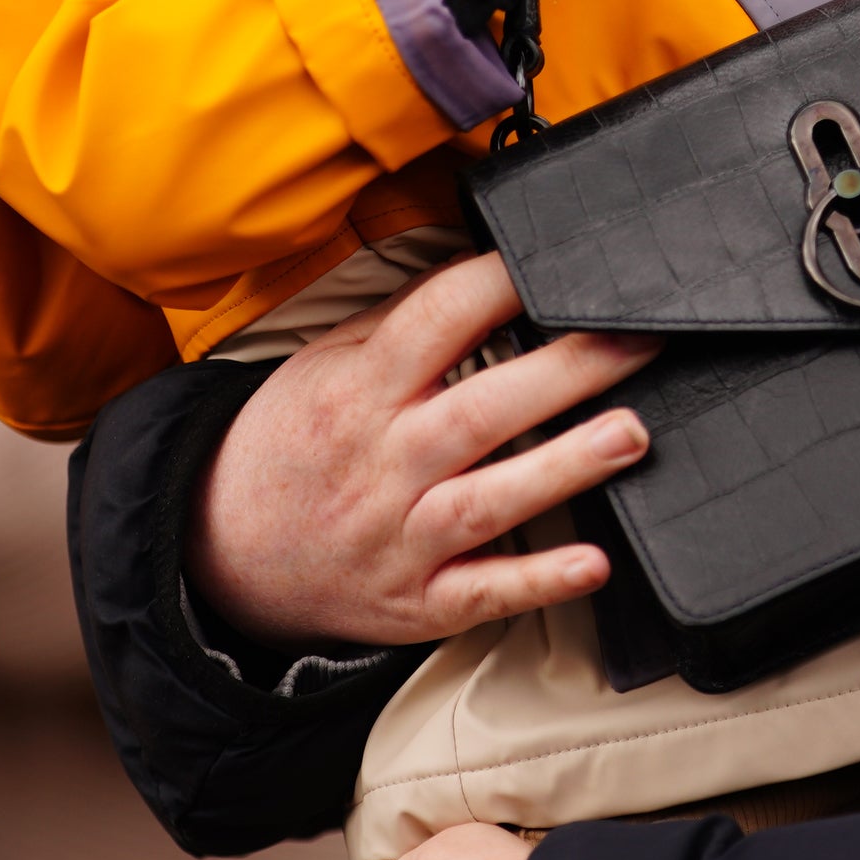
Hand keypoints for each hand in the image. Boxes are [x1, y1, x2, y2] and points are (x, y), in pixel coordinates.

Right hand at [190, 253, 656, 647]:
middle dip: (567, 373)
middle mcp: (384, 462)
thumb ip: (402, 324)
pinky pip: (483, 591)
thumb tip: (483, 268)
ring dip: (566, 467)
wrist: (220, 551)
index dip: (500, 283)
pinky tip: (595, 562)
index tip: (562, 259)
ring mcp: (401, 537)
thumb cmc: (293, 445)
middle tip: (639, 341)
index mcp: (360, 391)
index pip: (436, 321)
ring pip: (490, 500)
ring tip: (632, 434)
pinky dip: (539, 581)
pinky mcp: (418, 601)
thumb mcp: (322, 366)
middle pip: (481, 410)